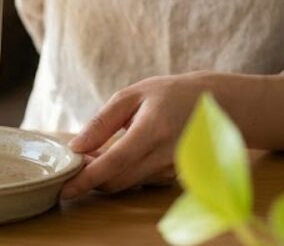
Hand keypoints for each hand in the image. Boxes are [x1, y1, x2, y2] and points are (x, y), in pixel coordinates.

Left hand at [59, 75, 205, 199]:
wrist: (217, 105)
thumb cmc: (171, 94)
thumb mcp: (134, 95)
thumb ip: (103, 121)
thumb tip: (76, 146)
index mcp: (152, 129)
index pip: (115, 161)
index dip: (88, 178)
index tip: (66, 189)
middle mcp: (163, 155)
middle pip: (118, 181)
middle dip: (92, 179)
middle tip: (78, 161)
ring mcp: (171, 169)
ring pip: (128, 184)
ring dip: (107, 176)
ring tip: (99, 153)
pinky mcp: (174, 176)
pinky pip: (141, 182)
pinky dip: (125, 174)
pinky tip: (124, 156)